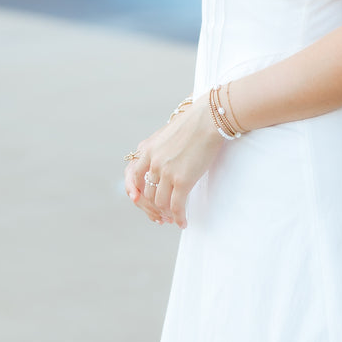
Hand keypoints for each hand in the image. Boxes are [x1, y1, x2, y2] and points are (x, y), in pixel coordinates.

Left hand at [124, 100, 224, 227]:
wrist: (209, 119)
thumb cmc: (192, 124)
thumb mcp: (166, 134)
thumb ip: (158, 150)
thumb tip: (157, 166)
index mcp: (146, 149)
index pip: (133, 177)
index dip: (137, 192)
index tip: (142, 200)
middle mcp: (152, 162)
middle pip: (146, 193)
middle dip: (153, 206)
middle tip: (162, 213)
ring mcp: (166, 172)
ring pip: (160, 202)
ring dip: (166, 213)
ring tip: (173, 217)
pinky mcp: (182, 180)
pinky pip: (176, 207)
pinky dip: (178, 218)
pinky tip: (183, 222)